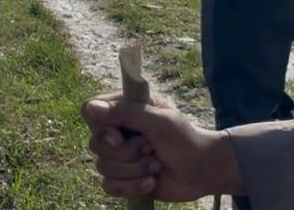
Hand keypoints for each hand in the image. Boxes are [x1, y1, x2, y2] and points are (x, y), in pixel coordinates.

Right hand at [81, 92, 241, 200]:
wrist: (202, 171)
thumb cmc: (185, 139)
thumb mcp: (159, 121)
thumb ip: (126, 112)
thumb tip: (91, 107)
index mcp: (124, 109)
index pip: (90, 110)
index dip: (101, 126)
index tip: (120, 137)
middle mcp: (117, 131)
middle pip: (95, 143)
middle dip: (127, 153)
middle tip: (151, 148)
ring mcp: (119, 156)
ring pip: (102, 167)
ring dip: (135, 170)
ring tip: (156, 165)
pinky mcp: (122, 179)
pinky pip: (109, 186)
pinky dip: (132, 186)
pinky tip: (151, 182)